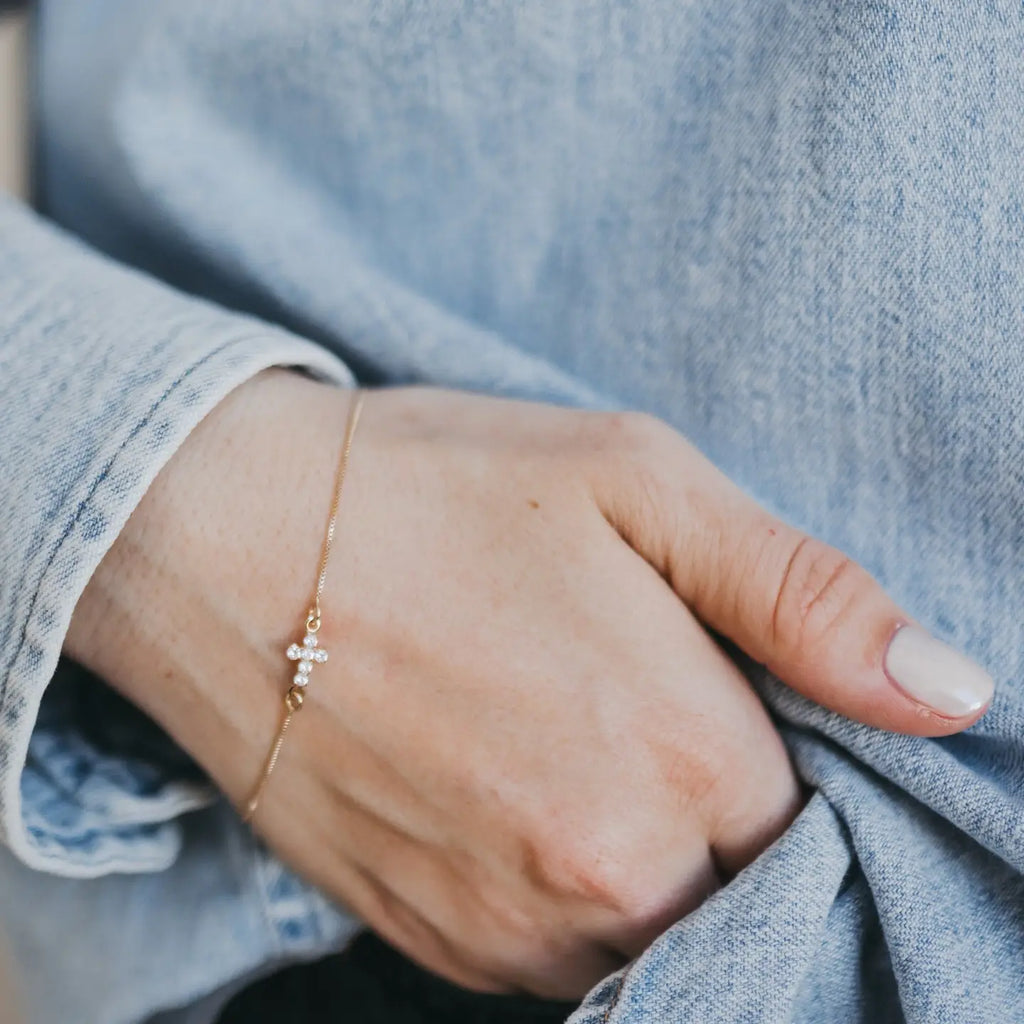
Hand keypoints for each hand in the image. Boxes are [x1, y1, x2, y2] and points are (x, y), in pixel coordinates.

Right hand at [66, 372, 991, 998]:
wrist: (226, 543)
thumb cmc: (434, 490)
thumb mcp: (636, 481)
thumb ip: (806, 597)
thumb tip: (954, 693)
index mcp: (682, 752)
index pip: (819, 811)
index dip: (774, 741)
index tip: (709, 679)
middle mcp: (604, 872)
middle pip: (739, 879)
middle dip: (712, 799)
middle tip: (621, 688)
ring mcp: (507, 924)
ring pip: (651, 926)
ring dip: (636, 848)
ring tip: (550, 726)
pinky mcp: (431, 937)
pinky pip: (553, 950)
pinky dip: (558, 880)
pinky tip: (498, 776)